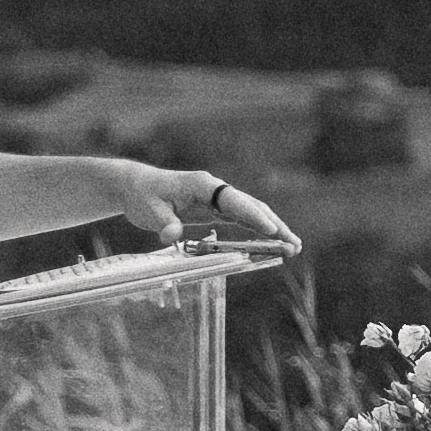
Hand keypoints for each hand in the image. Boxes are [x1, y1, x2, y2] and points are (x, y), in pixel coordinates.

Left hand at [111, 165, 297, 253]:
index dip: (253, 215)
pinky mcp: (216, 208)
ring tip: (294, 246)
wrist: (137, 186)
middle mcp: (215, 188)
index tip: (271, 230)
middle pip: (251, 206)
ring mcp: (218, 198)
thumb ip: (163, 223)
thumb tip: (173, 235)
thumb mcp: (148, 211)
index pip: (233, 201)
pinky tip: (274, 241)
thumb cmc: (143, 195)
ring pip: (252, 212)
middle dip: (274, 225)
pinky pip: (243, 218)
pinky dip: (259, 229)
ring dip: (273, 228)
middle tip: (294, 244)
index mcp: (202, 184)